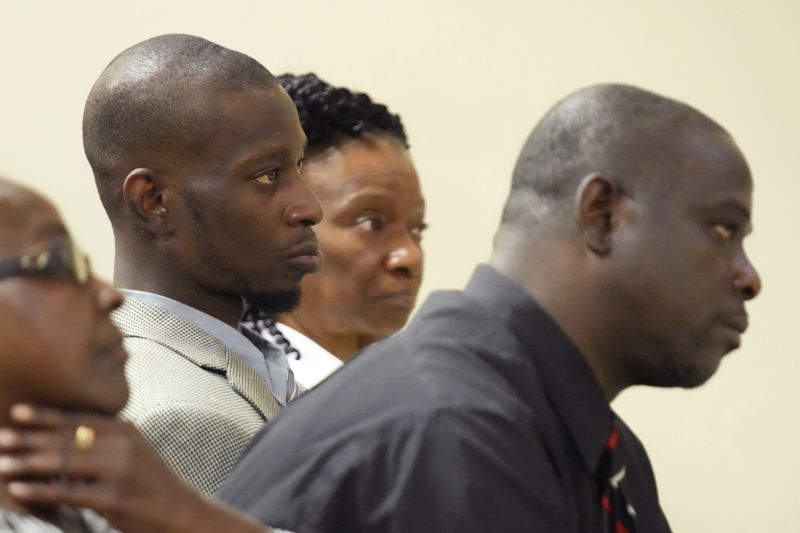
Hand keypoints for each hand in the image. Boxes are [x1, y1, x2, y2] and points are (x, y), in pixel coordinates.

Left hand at [0, 404, 268, 532]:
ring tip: (1, 463)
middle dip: (29, 438)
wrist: (178, 510)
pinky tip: (19, 490)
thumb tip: (61, 431)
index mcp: (126, 429)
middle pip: (67, 438)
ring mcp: (119, 471)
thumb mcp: (133, 449)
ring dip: (27, 463)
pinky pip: (68, 493)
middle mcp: (123, 445)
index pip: (79, 418)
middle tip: (0, 436)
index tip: (18, 412)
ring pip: (64, 463)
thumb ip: (105, 437)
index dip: (46, 415)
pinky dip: (40, 491)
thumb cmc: (149, 480)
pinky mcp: (113, 499)